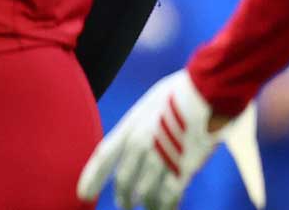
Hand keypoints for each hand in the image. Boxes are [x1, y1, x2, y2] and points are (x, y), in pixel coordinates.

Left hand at [78, 69, 265, 209]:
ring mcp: (160, 157)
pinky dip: (167, 206)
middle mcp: (139, 144)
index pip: (103, 157)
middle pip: (124, 181)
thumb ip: (142, 127)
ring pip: (146, 193)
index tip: (82, 195)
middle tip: (124, 206)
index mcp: (129, 126)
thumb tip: (141, 144)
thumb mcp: (149, 106)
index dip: (91, 178)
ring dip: (147, 205)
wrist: (206, 90)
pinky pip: (170, 196)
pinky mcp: (183, 167)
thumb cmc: (182, 93)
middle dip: (123, 198)